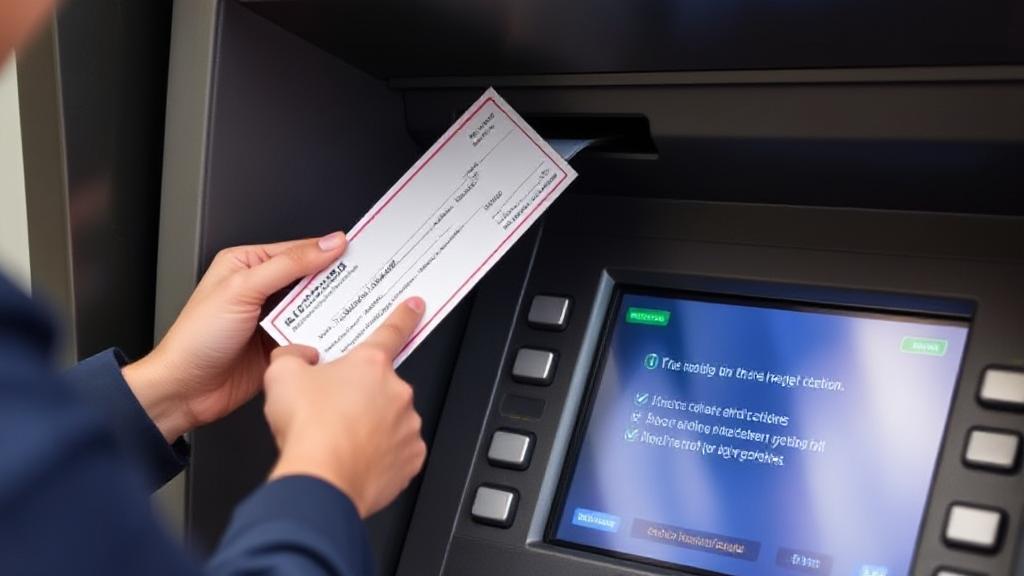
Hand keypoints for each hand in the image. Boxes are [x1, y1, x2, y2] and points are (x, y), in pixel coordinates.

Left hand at [122, 232, 348, 440]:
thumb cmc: (196, 339)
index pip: (297, 250)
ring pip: (315, 308)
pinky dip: (325, 335)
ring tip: (357, 307)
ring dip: (332, 310)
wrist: (185, 390)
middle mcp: (261, 288)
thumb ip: (288, 265)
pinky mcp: (281, 345)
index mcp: (247, 264)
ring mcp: (272, 318)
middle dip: (335, 282)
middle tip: (366, 281)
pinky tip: (339, 333)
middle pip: (310, 278)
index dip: (328, 251)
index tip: (358, 253)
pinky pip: (311, 335)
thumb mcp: (243, 289)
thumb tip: (325, 245)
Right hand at [264, 297, 426, 517]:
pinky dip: (381, 455)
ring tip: (341, 440)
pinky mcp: (411, 458)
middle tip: (334, 412)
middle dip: (361, 396)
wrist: (321, 481)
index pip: (392, 331)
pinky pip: (397, 451)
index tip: (415, 306)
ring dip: (371, 426)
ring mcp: (408, 426)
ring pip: (390, 420)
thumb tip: (299, 356)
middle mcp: (396, 392)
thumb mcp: (281, 375)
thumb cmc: (307, 429)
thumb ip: (292, 356)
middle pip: (380, 387)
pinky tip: (356, 459)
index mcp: (370, 365)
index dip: (404, 316)